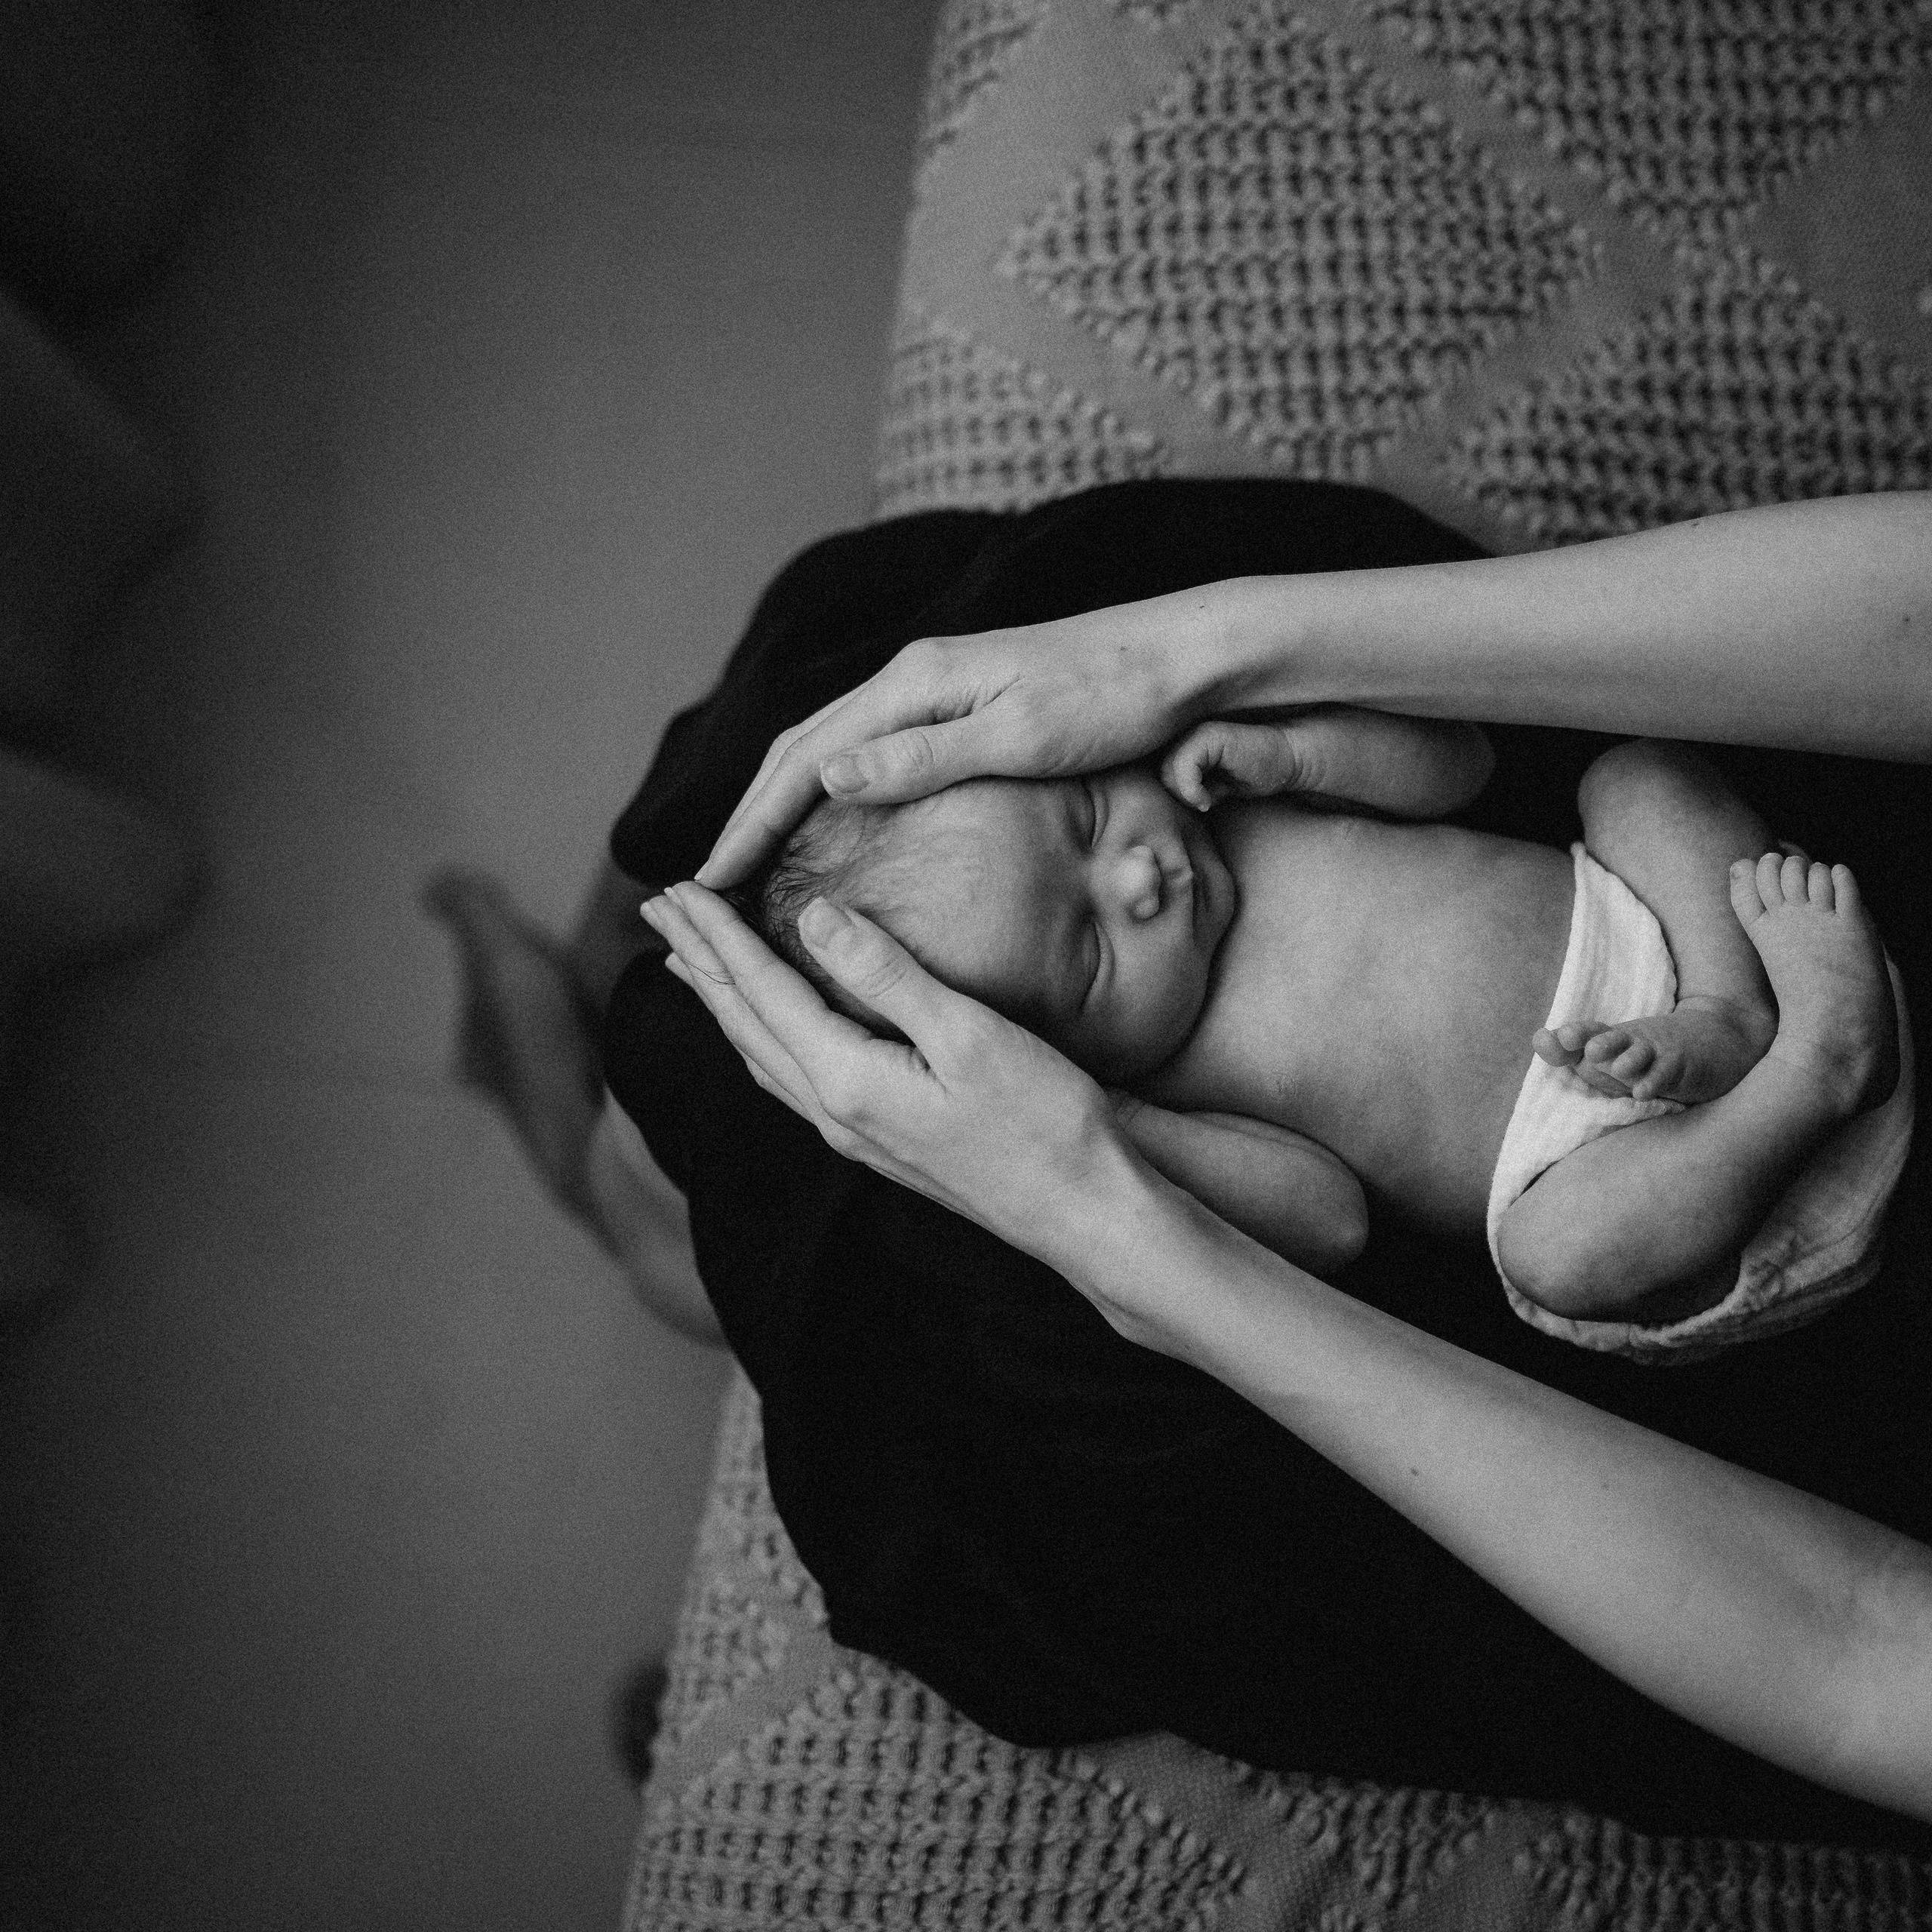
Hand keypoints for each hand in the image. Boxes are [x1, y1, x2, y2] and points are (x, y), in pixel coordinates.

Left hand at [638, 882, 1140, 1275]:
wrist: (1087, 1214)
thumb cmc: (1046, 1124)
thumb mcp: (969, 1034)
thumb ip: (886, 974)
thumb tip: (811, 918)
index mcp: (847, 1082)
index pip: (760, 992)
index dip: (715, 935)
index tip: (677, 886)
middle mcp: (834, 1115)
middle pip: (744, 1025)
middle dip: (699, 963)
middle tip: (658, 909)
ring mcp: (855, 1136)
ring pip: (762, 1057)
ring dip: (722, 1003)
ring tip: (691, 963)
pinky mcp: (881, 1144)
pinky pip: (792, 1079)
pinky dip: (762, 1038)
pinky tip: (770, 1031)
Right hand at [697, 587, 1238, 887]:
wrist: (1186, 658)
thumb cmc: (1114, 700)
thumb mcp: (1019, 737)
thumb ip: (922, 759)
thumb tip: (826, 780)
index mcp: (914, 683)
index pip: (804, 759)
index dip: (751, 824)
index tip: (710, 881)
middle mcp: (914, 678)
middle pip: (803, 749)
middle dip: (749, 816)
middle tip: (708, 886)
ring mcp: (938, 689)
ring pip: (832, 748)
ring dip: (781, 803)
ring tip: (749, 860)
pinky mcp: (966, 705)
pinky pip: (871, 751)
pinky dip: (830, 791)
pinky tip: (830, 826)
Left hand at [1161, 719, 1307, 808]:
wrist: (1285, 761)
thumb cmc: (1251, 773)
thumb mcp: (1212, 786)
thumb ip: (1187, 786)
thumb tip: (1167, 799)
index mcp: (1185, 743)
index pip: (1159, 773)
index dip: (1174, 794)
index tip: (1197, 804)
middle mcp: (1187, 734)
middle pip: (1160, 773)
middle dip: (1179, 796)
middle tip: (1203, 802)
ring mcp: (1197, 732)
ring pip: (1168, 771)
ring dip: (1186, 794)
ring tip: (1208, 799)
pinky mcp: (1209, 736)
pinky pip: (1183, 767)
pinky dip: (1192, 790)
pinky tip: (1209, 799)